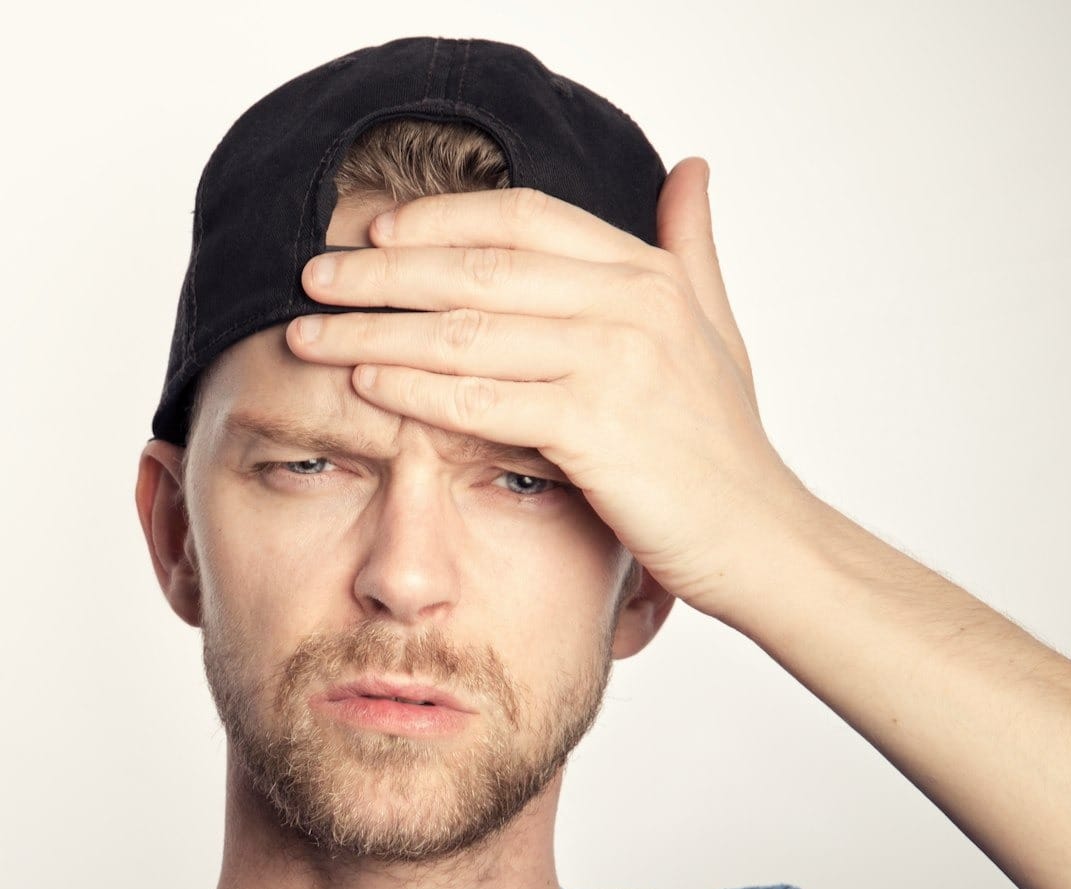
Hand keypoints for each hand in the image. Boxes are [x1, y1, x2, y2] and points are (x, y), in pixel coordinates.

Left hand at [284, 158, 816, 621]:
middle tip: (311, 275)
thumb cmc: (722, 443)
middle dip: (381, 271)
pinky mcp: (597, 429)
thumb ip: (690, 247)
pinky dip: (413, 389)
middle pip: (475, 267)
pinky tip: (363, 384)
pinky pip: (481, 399)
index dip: (438, 218)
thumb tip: (689, 168)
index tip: (371, 230)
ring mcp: (616, 363)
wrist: (761, 537)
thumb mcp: (714, 328)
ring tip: (309, 332)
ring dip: (374, 329)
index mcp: (647, 272)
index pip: (521, 217)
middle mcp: (632, 303)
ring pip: (464, 331)